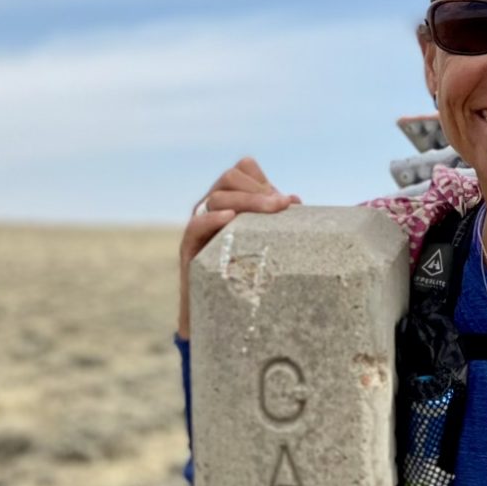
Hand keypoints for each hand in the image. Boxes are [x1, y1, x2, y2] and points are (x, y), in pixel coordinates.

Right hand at [177, 158, 301, 336]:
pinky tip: (231, 218)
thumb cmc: (249, 276)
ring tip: (271, 210)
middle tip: (283, 206)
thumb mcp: (265, 244)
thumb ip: (277, 223)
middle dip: (259, 190)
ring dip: (247, 200)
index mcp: (232, 201)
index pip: (242, 170)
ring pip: (217, 197)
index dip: (261, 179)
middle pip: (230, 179)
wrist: (222, 315)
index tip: (285, 201)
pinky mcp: (189, 248)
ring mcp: (200, 226)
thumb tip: (297, 202)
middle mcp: (213, 208)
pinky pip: (196, 225)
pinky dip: (213, 219)